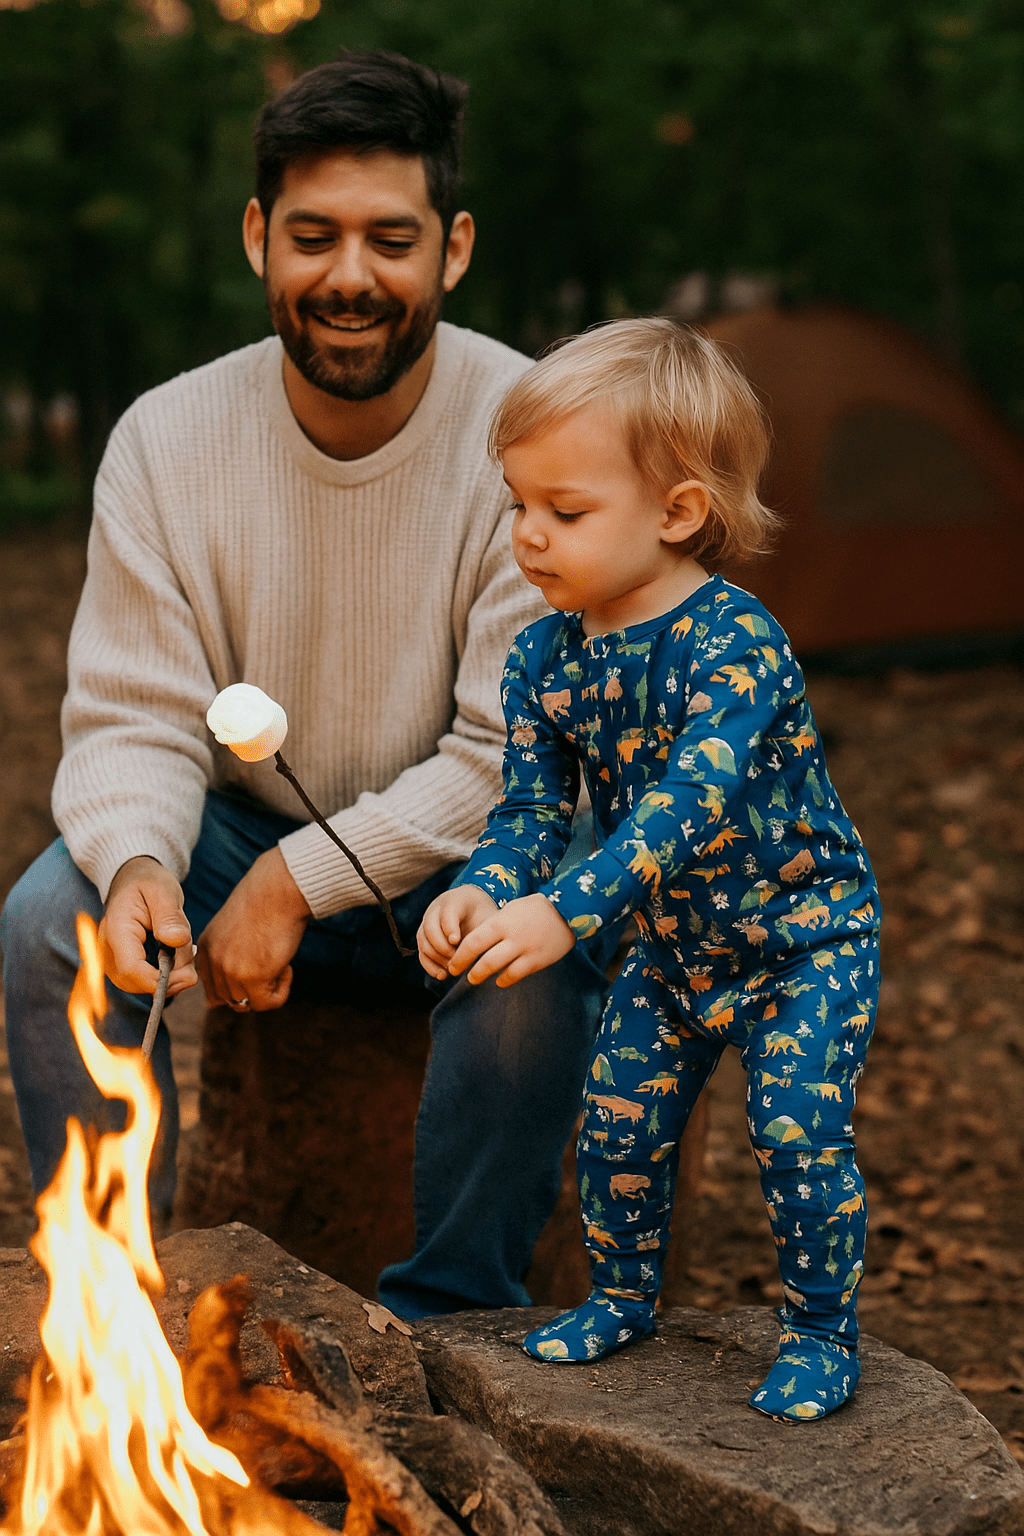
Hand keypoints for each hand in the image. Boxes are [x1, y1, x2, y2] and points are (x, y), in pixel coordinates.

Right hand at [98, 856, 197, 996]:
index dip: (161, 980)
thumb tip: (177, 939)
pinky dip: (162, 976)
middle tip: (192, 967)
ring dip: (167, 980)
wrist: (133, 879)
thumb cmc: (148, 882)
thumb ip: (170, 916)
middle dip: (168, 982)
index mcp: (117, 929)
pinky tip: (177, 959)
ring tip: (186, 957)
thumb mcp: (164, 890)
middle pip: (134, 983)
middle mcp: (108, 948)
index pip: (132, 969)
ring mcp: (112, 958)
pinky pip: (141, 980)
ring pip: (139, 985)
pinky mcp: (121, 963)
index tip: (189, 974)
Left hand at [196, 846, 311, 1011]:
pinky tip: (286, 967)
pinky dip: (281, 991)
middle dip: (252, 988)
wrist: (279, 889)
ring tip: (279, 963)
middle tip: (271, 963)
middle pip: (229, 999)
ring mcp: (230, 970)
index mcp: (207, 948)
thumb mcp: (237, 929)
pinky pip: (267, 1003)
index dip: (237, 985)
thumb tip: (241, 999)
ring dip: (267, 989)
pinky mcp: (252, 977)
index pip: (212, 989)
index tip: (257, 967)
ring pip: (246, 1003)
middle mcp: (213, 960)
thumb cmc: (266, 902)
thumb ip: (232, 955)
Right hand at [418, 885, 498, 980]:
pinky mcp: (424, 937)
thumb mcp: (488, 916)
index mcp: (454, 901)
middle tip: (456, 960)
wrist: (473, 907)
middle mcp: (436, 910)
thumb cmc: (483, 913)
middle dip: (442, 947)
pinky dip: (429, 965)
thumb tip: (490, 952)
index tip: (456, 941)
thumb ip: (486, 930)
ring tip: (451, 970)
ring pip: (423, 941)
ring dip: (436, 958)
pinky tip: (442, 975)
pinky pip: (421, 952)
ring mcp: (427, 923)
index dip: (450, 928)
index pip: (447, 913)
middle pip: (430, 928)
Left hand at [446, 892, 575, 987]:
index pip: (473, 941)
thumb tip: (475, 943)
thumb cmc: (533, 909)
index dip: (460, 955)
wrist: (566, 910)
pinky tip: (499, 980)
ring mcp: (525, 950)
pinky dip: (504, 980)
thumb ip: (493, 926)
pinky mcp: (537, 960)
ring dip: (481, 975)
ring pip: (498, 969)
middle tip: (456, 972)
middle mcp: (512, 937)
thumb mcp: (509, 910)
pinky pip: (516, 975)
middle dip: (467, 969)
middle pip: (483, 959)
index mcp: (501, 922)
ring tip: (474, 978)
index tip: (452, 963)